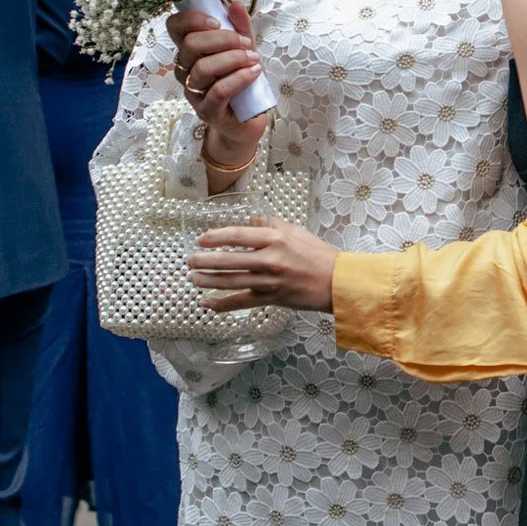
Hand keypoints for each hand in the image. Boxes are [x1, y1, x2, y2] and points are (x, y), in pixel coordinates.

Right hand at [166, 3, 269, 168]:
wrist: (249, 118)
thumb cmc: (242, 80)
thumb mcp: (244, 49)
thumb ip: (240, 28)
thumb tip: (235, 5)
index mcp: (189, 52)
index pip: (174, 28)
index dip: (191, 19)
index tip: (218, 21)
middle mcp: (185, 71)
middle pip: (190, 46)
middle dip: (223, 39)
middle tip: (246, 43)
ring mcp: (193, 93)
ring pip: (204, 68)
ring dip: (234, 59)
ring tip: (254, 60)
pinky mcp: (207, 111)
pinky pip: (219, 91)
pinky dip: (240, 78)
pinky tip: (254, 73)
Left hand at [187, 219, 336, 312]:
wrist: (337, 282)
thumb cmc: (318, 254)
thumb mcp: (295, 231)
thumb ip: (270, 224)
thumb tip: (250, 221)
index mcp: (275, 238)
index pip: (237, 235)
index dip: (215, 237)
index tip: (201, 239)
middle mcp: (269, 259)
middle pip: (228, 260)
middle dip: (204, 261)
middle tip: (189, 261)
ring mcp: (269, 281)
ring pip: (230, 282)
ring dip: (208, 281)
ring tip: (192, 278)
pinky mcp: (271, 298)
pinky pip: (241, 302)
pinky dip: (222, 304)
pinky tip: (207, 303)